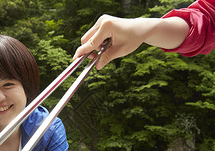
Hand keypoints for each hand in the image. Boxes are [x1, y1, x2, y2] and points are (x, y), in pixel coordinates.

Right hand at [74, 15, 188, 69]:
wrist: (140, 28)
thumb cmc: (133, 38)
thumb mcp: (120, 51)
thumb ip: (107, 58)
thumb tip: (97, 66)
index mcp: (107, 26)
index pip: (91, 43)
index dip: (83, 52)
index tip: (75, 59)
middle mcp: (102, 21)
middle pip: (86, 39)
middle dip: (90, 50)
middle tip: (98, 58)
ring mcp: (101, 20)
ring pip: (88, 38)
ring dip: (94, 46)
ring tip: (107, 48)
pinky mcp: (101, 22)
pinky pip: (93, 35)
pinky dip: (97, 42)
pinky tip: (107, 43)